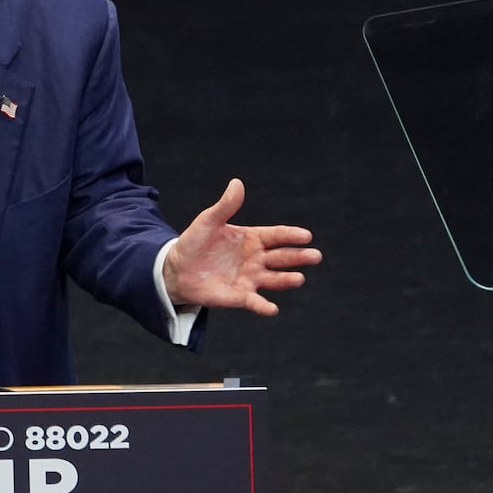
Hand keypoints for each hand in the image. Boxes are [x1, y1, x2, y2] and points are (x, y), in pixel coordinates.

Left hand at [162, 179, 321, 315]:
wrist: (176, 269)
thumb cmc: (194, 242)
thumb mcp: (208, 221)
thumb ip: (225, 206)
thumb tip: (237, 183)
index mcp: (252, 238)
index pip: (276, 236)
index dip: (291, 235)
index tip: (307, 236)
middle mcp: (256, 259)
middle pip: (282, 257)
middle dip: (298, 257)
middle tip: (315, 256)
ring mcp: (249, 279)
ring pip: (274, 279)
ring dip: (287, 280)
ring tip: (299, 278)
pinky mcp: (239, 296)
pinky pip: (254, 302)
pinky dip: (264, 307)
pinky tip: (272, 309)